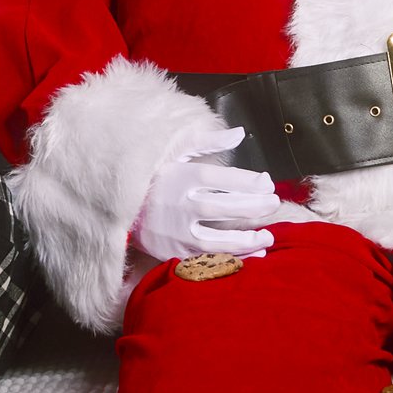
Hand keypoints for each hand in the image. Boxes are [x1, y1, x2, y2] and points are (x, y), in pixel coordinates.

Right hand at [135, 125, 279, 262]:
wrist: (119, 208)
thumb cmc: (152, 177)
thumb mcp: (175, 152)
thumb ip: (208, 141)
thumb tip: (239, 133)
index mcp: (182, 178)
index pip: (222, 179)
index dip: (249, 182)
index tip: (267, 183)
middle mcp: (180, 205)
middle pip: (224, 207)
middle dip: (254, 207)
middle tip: (274, 204)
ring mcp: (176, 232)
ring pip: (218, 240)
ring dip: (247, 240)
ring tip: (268, 237)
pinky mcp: (174, 252)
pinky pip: (207, 259)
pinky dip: (232, 259)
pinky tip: (253, 256)